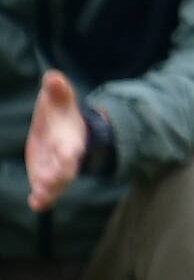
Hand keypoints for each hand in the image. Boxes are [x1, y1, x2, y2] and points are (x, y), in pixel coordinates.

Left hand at [26, 73, 84, 212]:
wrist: (68, 132)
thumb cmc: (61, 115)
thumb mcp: (59, 100)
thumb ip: (57, 91)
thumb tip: (53, 76)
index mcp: (70, 139)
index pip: (71, 148)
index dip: (68, 154)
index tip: (67, 157)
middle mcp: (66, 159)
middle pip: (65, 172)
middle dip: (57, 178)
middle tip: (46, 185)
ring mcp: (56, 171)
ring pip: (57, 186)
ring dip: (49, 193)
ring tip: (39, 201)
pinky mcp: (46, 177)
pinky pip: (46, 192)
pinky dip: (42, 200)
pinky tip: (35, 204)